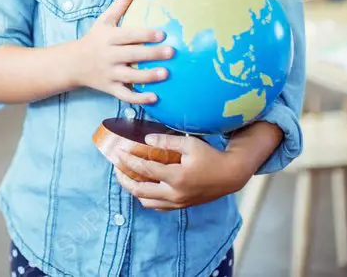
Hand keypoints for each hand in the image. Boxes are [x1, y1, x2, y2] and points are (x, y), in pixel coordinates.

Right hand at [68, 0, 174, 104]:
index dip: (145, 35)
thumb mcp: (103, 21)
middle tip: (171, 52)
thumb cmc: (93, 40)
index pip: (128, 36)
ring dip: (148, 77)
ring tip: (166, 73)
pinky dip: (139, 98)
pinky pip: (125, 95)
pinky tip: (155, 98)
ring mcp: (109, 74)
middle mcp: (109, 56)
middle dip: (152, 54)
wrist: (72, 64)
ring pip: (130, 77)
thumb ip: (120, 5)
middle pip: (132, 55)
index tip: (162, 34)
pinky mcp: (110, 88)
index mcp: (109, 38)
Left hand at [113, 133, 252, 210]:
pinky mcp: (181, 205)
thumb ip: (166, 141)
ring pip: (147, 202)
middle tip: (117, 167)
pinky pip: (158, 206)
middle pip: (139, 190)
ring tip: (126, 176)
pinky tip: (142, 185)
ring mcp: (178, 202)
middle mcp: (175, 193)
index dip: (128, 160)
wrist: (230, 175)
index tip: (118, 152)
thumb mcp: (190, 144)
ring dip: (133, 190)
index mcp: (176, 177)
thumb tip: (146, 140)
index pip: (144, 169)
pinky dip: (146, 197)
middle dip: (124, 178)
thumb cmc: (211, 156)